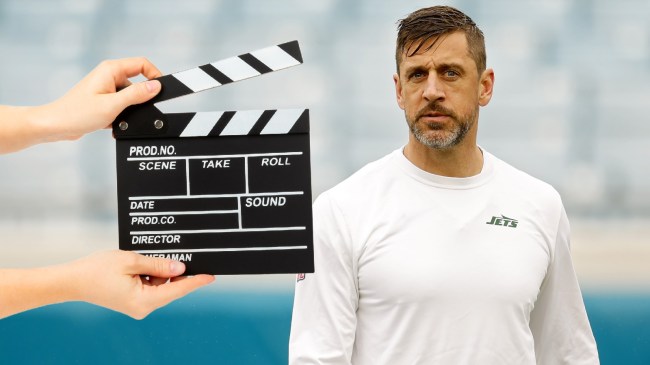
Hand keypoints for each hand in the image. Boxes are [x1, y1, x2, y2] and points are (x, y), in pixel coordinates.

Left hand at [0, 57, 162, 152]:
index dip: (155, 75)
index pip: (142, 64)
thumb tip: (156, 86)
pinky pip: (122, 104)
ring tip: (121, 118)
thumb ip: (136, 95)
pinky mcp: (104, 99)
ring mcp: (106, 88)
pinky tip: (114, 123)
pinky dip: (122, 114)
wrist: (56, 126)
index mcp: (111, 70)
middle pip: (138, 80)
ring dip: (131, 108)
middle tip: (142, 109)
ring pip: (131, 95)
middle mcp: (109, 75)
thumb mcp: (113, 105)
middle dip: (143, 96)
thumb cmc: (77, 113)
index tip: (161, 91)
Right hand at [0, 250, 214, 319]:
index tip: (212, 275)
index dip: (196, 281)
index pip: (178, 290)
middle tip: (188, 254)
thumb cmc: (97, 269)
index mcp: (144, 301)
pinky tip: (147, 262)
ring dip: (162, 272)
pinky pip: (151, 286)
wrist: (72, 280)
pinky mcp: (133, 300)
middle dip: (178, 272)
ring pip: (161, 286)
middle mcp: (143, 307)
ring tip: (153, 256)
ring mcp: (138, 305)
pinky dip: (153, 274)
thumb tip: (181, 269)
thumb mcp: (131, 261)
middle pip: (171, 288)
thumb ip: (159, 265)